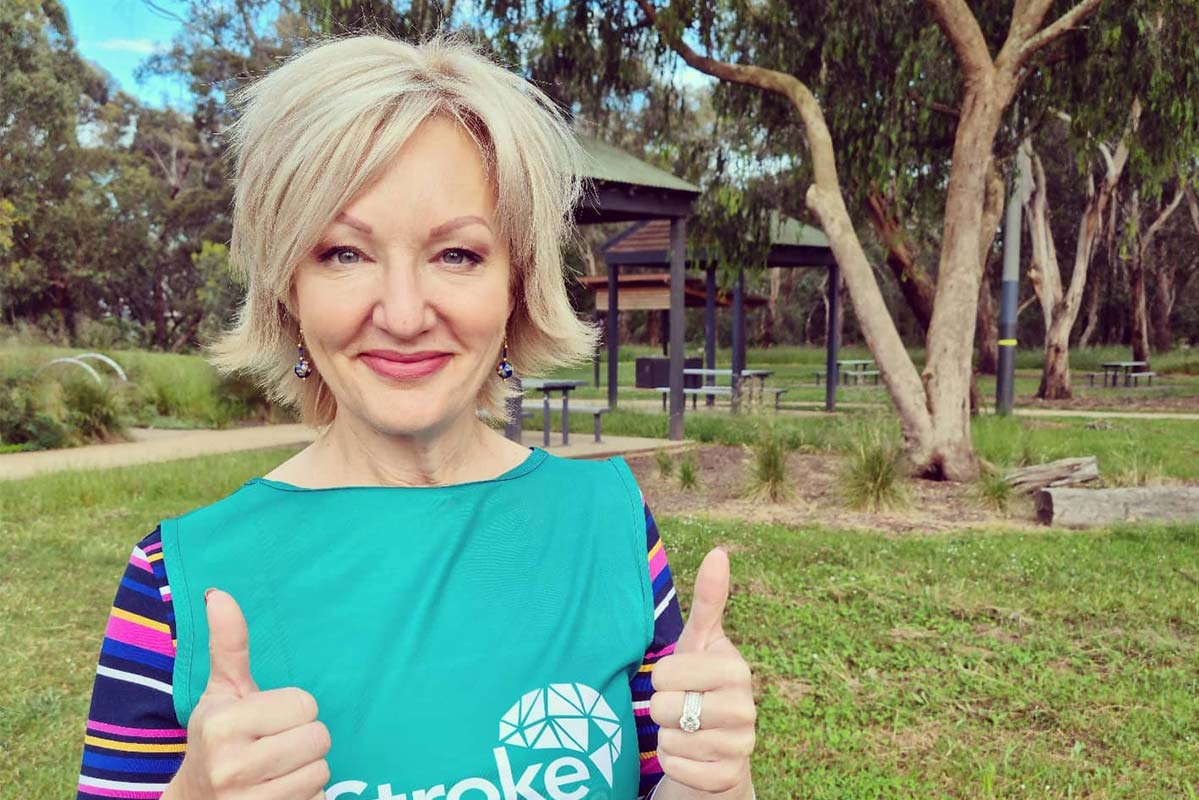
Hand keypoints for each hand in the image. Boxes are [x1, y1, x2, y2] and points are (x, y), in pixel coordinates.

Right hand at [167, 589, 329, 799]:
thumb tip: (220, 595)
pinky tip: (282, 793)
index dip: (296, 710)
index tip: (271, 719)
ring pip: (321, 773)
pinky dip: (308, 797)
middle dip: (305, 740)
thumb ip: (228, 646)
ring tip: (279, 770)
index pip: (305, 705)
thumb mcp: (221, 693)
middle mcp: (231, 767)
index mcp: (222, 724)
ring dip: (308, 770)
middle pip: (318, 739)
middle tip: (278, 745)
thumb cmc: (217, 739)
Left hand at [650, 547, 756, 794]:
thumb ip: (708, 599)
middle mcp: (746, 708)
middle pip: (665, 708)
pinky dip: (674, 761)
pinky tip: (690, 753)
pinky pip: (679, 768)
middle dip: (662, 709)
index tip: (678, 678)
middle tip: (681, 706)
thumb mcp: (700, 642)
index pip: (667, 674)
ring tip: (686, 728)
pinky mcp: (729, 777)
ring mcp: (741, 745)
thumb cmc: (701, 683)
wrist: (718, 744)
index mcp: (737, 669)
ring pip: (671, 740)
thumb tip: (719, 551)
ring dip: (668, 735)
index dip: (662, 678)